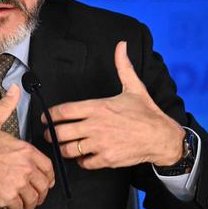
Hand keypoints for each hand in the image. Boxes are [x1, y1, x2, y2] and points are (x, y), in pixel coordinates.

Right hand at [0, 84, 54, 208]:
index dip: (48, 176)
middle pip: (44, 185)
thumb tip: (15, 89)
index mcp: (25, 150)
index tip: (45, 180)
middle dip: (41, 191)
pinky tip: (14, 206)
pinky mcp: (8, 196)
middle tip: (36, 193)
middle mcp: (25, 167)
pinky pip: (20, 208)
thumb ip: (6, 106)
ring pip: (35, 198)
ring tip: (27, 203)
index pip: (48, 167)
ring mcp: (18, 183)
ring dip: (32, 202)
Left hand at [44, 41, 185, 169]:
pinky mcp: (106, 158)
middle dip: (51, 134)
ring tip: (62, 146)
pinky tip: (81, 156)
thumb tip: (121, 46)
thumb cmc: (146, 113)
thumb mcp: (134, 87)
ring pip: (69, 149)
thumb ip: (123, 66)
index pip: (65, 111)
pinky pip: (84, 163)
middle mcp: (96, 125)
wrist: (161, 137)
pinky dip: (80, 161)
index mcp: (98, 107)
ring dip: (63, 148)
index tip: (46, 117)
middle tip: (49, 134)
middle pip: (61, 132)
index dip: (51, 115)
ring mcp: (100, 143)